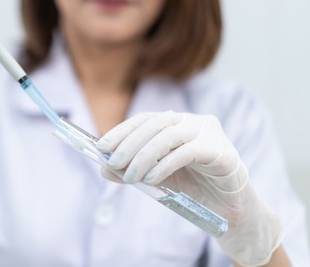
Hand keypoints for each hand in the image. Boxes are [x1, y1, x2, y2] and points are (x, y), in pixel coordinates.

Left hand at [96, 111, 283, 266]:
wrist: (228, 210)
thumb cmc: (192, 187)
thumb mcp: (155, 178)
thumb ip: (130, 171)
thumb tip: (103, 168)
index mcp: (176, 121)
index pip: (145, 119)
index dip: (122, 131)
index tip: (101, 146)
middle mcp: (193, 121)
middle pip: (155, 124)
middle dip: (129, 144)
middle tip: (112, 163)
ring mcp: (209, 133)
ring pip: (169, 135)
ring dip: (144, 156)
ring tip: (130, 176)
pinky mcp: (222, 151)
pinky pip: (187, 152)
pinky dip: (164, 165)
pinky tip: (151, 179)